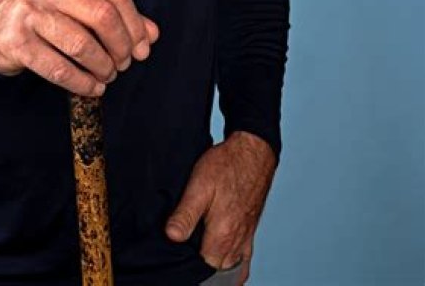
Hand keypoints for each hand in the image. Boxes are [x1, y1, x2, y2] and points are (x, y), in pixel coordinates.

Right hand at [0, 0, 159, 96]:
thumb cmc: (43, 13)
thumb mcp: (75, 2)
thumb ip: (114, 13)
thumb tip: (151, 34)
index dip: (135, 24)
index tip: (143, 48)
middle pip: (102, 16)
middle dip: (121, 46)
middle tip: (124, 63)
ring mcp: (28, 12)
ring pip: (82, 44)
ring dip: (103, 67)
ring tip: (107, 75)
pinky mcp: (17, 41)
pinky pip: (60, 68)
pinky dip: (83, 83)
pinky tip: (92, 87)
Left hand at [164, 131, 276, 284]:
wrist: (252, 152)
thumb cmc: (226, 166)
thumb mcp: (199, 185)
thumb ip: (186, 214)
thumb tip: (171, 237)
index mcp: (222, 236)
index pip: (202, 269)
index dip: (187, 265)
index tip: (175, 256)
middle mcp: (236, 242)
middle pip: (216, 271)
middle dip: (200, 268)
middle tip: (183, 254)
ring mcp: (245, 238)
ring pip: (229, 267)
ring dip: (215, 267)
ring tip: (198, 256)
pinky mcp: (250, 231)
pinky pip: (243, 260)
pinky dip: (232, 266)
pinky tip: (221, 260)